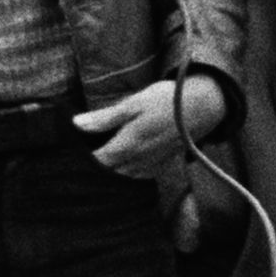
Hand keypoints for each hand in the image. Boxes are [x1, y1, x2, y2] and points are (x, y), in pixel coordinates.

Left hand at [76, 73, 226, 177]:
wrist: (200, 108)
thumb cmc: (164, 101)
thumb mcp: (131, 104)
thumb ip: (104, 118)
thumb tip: (76, 124)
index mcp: (128, 145)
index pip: (99, 161)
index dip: (85, 157)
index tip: (75, 149)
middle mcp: (139, 160)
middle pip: (111, 171)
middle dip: (98, 165)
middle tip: (87, 151)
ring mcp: (153, 164)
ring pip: (126, 175)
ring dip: (114, 168)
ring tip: (105, 154)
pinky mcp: (164, 163)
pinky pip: (141, 174)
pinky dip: (130, 170)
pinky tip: (127, 159)